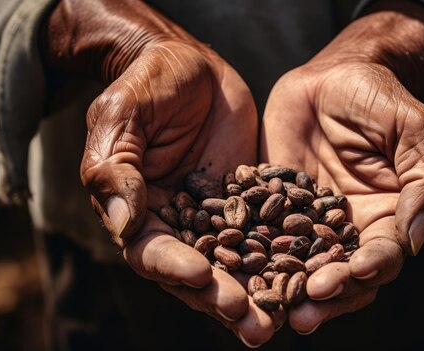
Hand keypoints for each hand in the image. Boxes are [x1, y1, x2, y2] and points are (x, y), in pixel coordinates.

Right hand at [44, 0, 276, 345]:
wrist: (190, 64)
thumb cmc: (147, 83)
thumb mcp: (122, 115)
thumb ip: (115, 168)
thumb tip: (125, 224)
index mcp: (138, 210)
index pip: (152, 251)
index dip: (175, 268)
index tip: (202, 277)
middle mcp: (177, 224)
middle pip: (198, 272)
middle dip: (224, 298)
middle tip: (255, 324)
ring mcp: (216, 217)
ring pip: (235, 264)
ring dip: (256, 293)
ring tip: (281, 319)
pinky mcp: (249, 203)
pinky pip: (267, 234)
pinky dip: (284, 258)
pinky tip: (308, 278)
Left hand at [260, 1, 423, 333]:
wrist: (335, 75)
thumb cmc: (383, 99)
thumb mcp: (417, 131)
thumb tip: (416, 239)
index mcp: (387, 220)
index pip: (382, 256)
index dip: (370, 268)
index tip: (354, 272)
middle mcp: (346, 230)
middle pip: (338, 275)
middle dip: (324, 295)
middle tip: (304, 313)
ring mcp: (306, 222)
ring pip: (297, 265)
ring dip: (285, 289)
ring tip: (269, 306)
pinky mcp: (272, 208)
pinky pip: (259, 235)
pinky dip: (249, 254)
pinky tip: (234, 268)